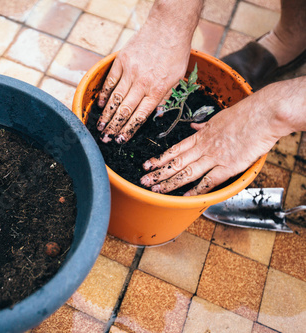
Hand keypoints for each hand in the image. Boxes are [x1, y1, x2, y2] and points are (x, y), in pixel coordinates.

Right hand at [96, 0, 202, 143]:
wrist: (168, 27)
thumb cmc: (176, 53)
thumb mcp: (178, 78)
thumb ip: (165, 97)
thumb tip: (156, 115)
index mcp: (158, 89)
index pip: (140, 116)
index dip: (129, 129)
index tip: (120, 140)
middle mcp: (143, 82)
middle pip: (125, 110)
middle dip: (114, 127)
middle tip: (105, 139)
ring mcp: (130, 71)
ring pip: (115, 98)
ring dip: (106, 115)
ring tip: (99, 127)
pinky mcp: (122, 61)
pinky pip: (110, 81)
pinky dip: (104, 94)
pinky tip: (100, 105)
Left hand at [139, 81, 298, 194]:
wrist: (264, 114)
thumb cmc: (246, 114)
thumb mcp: (219, 117)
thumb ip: (205, 126)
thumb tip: (194, 128)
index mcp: (201, 136)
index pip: (175, 149)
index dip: (159, 159)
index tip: (147, 165)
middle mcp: (204, 147)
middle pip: (176, 162)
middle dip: (158, 173)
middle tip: (144, 181)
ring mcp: (215, 157)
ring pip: (187, 172)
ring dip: (170, 182)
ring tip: (157, 189)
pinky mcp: (228, 166)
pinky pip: (209, 180)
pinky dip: (197, 189)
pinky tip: (186, 196)